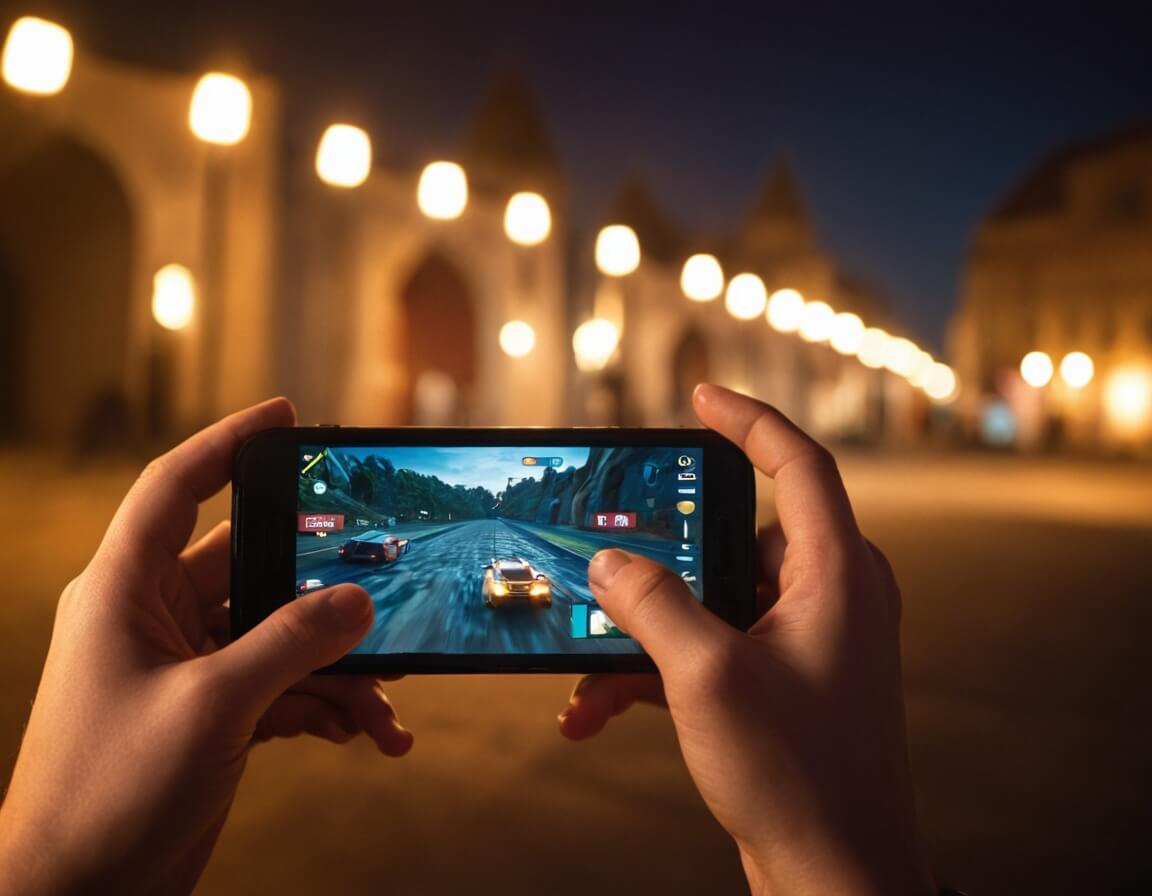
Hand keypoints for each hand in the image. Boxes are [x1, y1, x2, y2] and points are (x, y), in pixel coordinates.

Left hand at [0, 399, 411, 894]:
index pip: (175, 487)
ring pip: (283, 637)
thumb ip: (291, 644)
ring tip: (389, 698)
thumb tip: (358, 602)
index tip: (286, 415)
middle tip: (383, 583)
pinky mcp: (215, 713)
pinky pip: (286, 687)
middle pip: (256, 567)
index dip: (228, 443)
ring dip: (340, 667)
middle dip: (323, 588)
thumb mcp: (209, 707)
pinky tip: (367, 734)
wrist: (76, 895)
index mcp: (127, 590)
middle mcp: (159, 618)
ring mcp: (190, 667)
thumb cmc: (105, 793)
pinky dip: (329, 706)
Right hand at [558, 385, 934, 894]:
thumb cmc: (797, 775)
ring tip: (588, 670)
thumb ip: (653, 605)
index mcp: (838, 575)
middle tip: (609, 564)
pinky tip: (597, 710)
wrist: (834, 873)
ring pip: (712, 602)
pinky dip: (659, 670)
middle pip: (736, 538)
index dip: (749, 420)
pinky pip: (712, 648)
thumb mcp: (707, 677)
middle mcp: (831, 596)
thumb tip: (610, 561)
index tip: (701, 396)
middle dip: (663, 563)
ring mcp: (808, 640)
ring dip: (646, 633)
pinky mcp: (783, 679)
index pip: (799, 464)